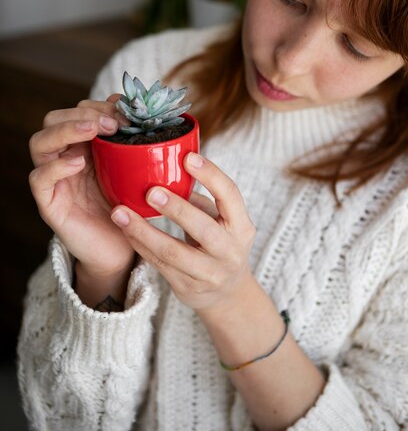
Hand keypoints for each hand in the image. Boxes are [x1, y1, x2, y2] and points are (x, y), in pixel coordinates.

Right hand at [29, 97, 135, 277]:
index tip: (126, 112)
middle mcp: (64, 157)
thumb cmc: (127, 207)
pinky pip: (39, 179)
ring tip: (93, 131)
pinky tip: (78, 163)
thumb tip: (136, 110)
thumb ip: (132, 143)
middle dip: (82, 114)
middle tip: (111, 123)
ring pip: (40, 142)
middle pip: (53, 119)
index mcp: (84, 146)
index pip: (78, 111)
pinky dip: (55, 166)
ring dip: (66, 130)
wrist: (121, 249)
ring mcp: (54, 179)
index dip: (99, 106)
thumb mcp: (134, 170)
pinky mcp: (49, 203)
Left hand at [110, 152, 255, 311]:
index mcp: (241, 226)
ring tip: (121, 213)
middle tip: (151, 192)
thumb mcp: (222, 221)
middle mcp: (229, 251)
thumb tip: (169, 169)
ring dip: (143, 231)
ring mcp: (209, 273)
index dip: (211, 175)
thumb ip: (200, 200)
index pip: (230, 195)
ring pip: (173, 252)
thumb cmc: (220, 243)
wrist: (227, 293)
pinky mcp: (187, 287)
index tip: (188, 158)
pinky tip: (125, 229)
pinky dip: (139, 244)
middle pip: (203, 228)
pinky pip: (158, 263)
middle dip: (176, 209)